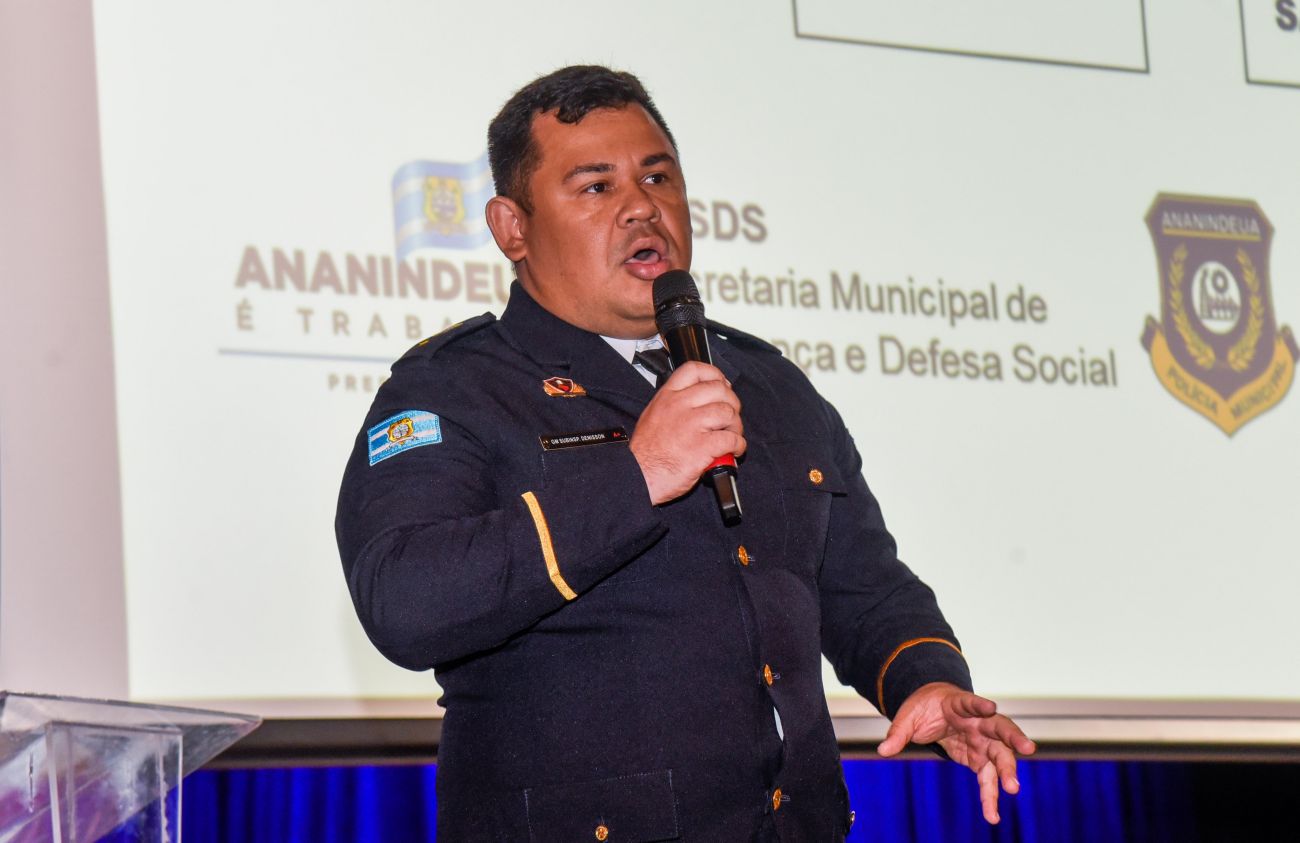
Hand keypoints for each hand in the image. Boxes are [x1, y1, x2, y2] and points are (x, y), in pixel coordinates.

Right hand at [630, 361, 745, 504]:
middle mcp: (680, 406)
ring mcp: (691, 424)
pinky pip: (731, 438)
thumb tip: (699, 404)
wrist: (637, 476)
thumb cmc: (645, 453)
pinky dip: (738, 445)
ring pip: (728, 413)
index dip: (715, 375)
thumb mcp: (652, 416)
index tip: (722, 385)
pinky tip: (733, 450)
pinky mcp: (702, 446)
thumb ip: (674, 405)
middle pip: (719, 389)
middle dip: (731, 402)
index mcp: (667, 397)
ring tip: (731, 435)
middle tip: (729, 417)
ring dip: (736, 425)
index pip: (695, 370)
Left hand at [877, 682, 1035, 824]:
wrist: (934, 710)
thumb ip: (898, 733)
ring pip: (1001, 755)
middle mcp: (979, 722)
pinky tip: (992, 815)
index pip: (972, 703)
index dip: (981, 704)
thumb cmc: (925, 708)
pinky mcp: (980, 759)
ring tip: (1013, 789)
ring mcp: (983, 741)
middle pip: (1000, 728)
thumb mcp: (907, 717)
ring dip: (1008, 771)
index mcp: (960, 704)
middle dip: (1014, 738)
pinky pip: (988, 778)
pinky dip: (990, 796)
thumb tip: (882, 750)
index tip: (991, 707)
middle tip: (1028, 748)